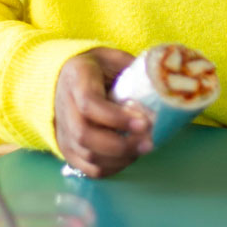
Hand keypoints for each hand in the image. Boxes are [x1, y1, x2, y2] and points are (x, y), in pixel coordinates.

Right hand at [54, 47, 150, 178]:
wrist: (65, 78)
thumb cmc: (97, 67)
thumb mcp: (114, 58)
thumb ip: (134, 71)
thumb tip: (164, 87)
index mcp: (76, 78)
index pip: (89, 104)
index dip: (116, 118)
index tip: (144, 122)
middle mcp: (64, 106)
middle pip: (85, 135)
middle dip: (121, 145)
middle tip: (149, 143)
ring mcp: (62, 130)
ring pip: (87, 155)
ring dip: (119, 158)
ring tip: (142, 149)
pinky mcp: (67, 148)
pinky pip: (87, 168)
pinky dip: (111, 168)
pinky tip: (128, 158)